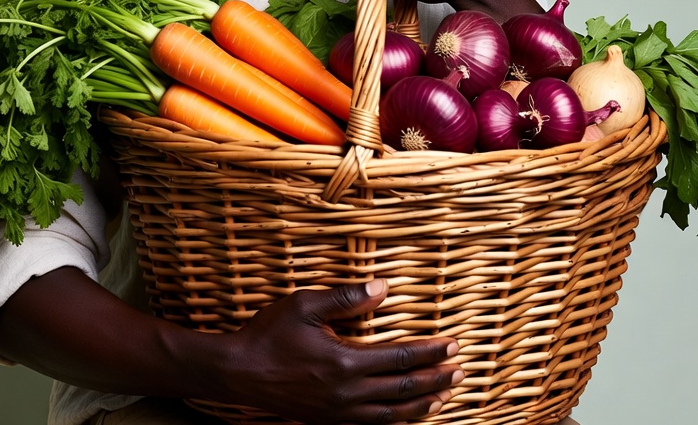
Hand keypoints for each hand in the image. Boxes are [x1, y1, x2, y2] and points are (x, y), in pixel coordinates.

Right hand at [219, 280, 462, 424]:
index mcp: (344, 363)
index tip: (451, 345)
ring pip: (391, 415)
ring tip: (444, 396)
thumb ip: (346, 297)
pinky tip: (405, 415)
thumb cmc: (270, 334)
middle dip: (434, 379)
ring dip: (421, 405)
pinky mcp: (328, 421)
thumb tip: (383, 287)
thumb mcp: (305, 304)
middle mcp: (346, 394)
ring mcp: (337, 413)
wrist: (238, 372)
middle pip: (402, 390)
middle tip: (458, 370)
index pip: (399, 360)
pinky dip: (395, 421)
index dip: (429, 353)